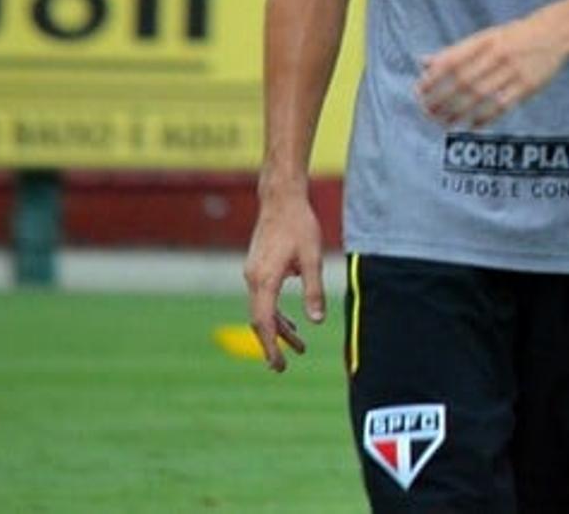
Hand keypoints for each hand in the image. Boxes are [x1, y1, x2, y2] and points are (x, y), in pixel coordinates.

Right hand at [243, 193, 325, 373]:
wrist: (281, 200)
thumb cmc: (299, 226)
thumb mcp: (312, 259)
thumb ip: (313, 290)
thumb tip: (316, 321)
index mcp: (264, 280)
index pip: (263, 322)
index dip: (270, 346)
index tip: (278, 365)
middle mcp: (253, 280)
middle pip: (259, 321)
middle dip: (271, 344)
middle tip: (282, 367)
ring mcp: (253, 274)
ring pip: (262, 310)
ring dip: (278, 329)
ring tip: (299, 346)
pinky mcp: (258, 268)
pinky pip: (264, 299)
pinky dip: (275, 313)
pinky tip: (291, 323)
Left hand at [416, 16, 567, 127]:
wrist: (556, 32)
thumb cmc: (515, 36)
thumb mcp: (486, 37)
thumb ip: (455, 51)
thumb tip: (422, 62)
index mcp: (485, 41)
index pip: (452, 60)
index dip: (433, 77)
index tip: (419, 91)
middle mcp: (498, 54)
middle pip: (464, 81)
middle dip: (442, 98)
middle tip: (427, 112)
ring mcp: (514, 70)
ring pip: (481, 95)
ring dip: (459, 111)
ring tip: (443, 123)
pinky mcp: (529, 85)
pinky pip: (503, 105)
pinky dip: (486, 117)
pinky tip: (471, 126)